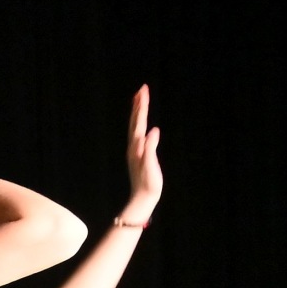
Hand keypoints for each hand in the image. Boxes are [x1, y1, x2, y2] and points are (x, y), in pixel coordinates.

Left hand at [117, 85, 163, 225]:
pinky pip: (137, 134)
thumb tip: (152, 131)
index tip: (143, 91)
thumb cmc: (148, 184)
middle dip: (139, 104)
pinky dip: (139, 124)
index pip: (139, 121)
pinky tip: (143, 124)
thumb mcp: (150, 166)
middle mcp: (133, 146)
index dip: (142, 106)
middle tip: (142, 89)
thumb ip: (150, 149)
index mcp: (137, 146)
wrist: (142, 198)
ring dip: (138, 112)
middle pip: (135, 121)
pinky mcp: (138, 155)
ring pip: (135, 126)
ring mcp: (134, 150)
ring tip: (140, 100)